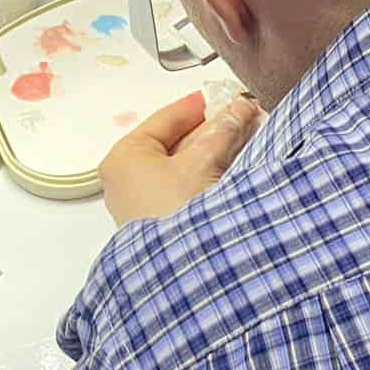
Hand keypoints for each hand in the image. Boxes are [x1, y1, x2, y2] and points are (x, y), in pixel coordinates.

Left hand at [98, 92, 262, 226]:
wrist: (182, 274)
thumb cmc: (175, 217)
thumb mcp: (203, 161)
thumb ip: (222, 130)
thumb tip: (238, 108)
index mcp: (125, 158)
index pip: (165, 119)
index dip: (198, 105)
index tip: (223, 96)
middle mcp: (128, 180)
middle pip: (176, 143)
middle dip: (212, 130)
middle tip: (241, 116)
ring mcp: (144, 205)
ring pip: (184, 167)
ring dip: (214, 153)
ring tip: (244, 137)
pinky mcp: (163, 224)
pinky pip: (186, 188)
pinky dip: (208, 175)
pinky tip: (233, 166)